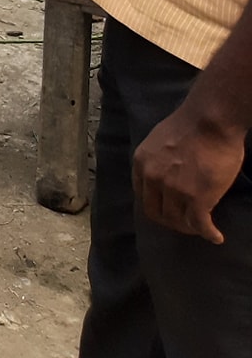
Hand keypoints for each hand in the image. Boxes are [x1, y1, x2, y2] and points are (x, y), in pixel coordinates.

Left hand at [133, 98, 244, 242]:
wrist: (211, 120)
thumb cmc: (190, 125)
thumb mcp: (158, 140)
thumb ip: (157, 159)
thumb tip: (165, 172)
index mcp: (141, 162)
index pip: (142, 195)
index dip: (156, 206)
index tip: (168, 210)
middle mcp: (152, 178)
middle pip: (156, 212)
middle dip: (170, 221)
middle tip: (185, 224)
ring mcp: (173, 189)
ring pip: (177, 221)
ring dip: (189, 228)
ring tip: (200, 228)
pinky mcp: (197, 198)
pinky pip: (200, 224)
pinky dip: (208, 233)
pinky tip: (216, 237)